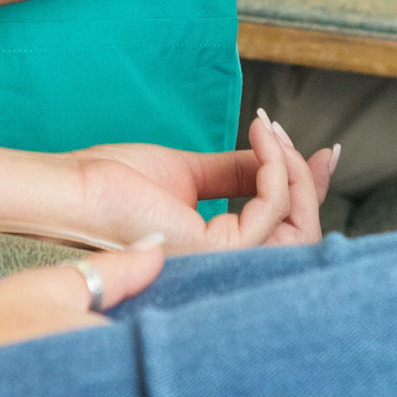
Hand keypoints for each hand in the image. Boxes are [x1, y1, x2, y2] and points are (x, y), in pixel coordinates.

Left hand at [67, 108, 338, 251]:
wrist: (74, 188)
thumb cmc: (113, 182)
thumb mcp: (189, 172)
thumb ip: (235, 171)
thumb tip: (274, 154)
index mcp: (218, 252)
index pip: (283, 230)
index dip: (310, 191)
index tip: (322, 150)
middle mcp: (225, 264)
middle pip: (300, 234)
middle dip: (307, 179)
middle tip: (282, 134)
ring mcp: (222, 260)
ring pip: (296, 226)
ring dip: (292, 169)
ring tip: (270, 132)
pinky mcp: (215, 247)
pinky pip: (271, 207)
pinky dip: (274, 167)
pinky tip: (261, 138)